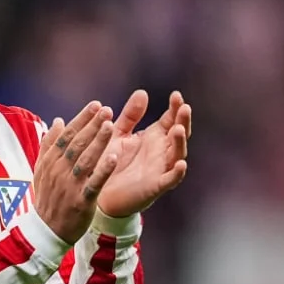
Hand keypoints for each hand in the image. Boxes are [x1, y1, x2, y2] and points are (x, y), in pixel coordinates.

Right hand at [33, 101, 118, 243]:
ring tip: (110, 125)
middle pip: (76, 143)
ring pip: (85, 160)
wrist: (45, 231)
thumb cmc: (47, 198)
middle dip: (92, 125)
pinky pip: (93, 183)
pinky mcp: (81, 201)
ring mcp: (69, 186)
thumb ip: (49, 145)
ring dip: (98, 142)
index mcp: (51, 161)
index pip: (67, 135)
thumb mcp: (41, 170)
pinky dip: (102, 170)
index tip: (95, 105)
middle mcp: (59, 171)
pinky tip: (113, 158)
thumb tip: (58, 121)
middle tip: (106, 109)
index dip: (82, 119)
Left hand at [95, 90, 190, 217]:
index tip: (176, 95)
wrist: (100, 191)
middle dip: (183, 121)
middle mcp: (161, 152)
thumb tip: (142, 92)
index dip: (175, 108)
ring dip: (180, 142)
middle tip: (184, 108)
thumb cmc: (111, 161)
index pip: (170, 119)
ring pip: (177, 154)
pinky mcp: (155, 186)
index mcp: (154, 137)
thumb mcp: (119, 133)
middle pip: (179, 134)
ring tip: (178, 129)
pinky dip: (177, 173)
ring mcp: (161, 169)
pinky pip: (170, 180)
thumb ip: (131, 116)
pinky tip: (181, 164)